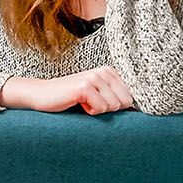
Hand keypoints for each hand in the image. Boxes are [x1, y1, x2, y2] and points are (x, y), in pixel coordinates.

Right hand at [0, 67, 134, 114]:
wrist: (43, 95)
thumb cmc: (71, 99)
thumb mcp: (97, 96)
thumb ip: (115, 98)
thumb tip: (139, 112)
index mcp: (110, 72)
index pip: (130, 97)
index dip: (116, 106)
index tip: (99, 103)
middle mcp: (104, 71)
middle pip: (125, 102)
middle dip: (108, 109)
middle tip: (90, 103)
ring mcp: (94, 77)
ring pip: (113, 106)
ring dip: (97, 110)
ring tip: (83, 102)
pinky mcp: (84, 86)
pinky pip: (100, 108)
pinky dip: (89, 112)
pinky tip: (78, 103)